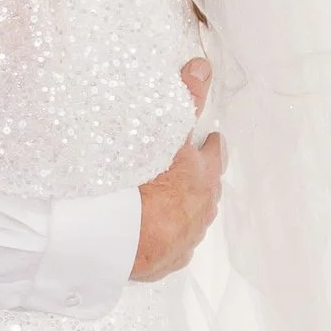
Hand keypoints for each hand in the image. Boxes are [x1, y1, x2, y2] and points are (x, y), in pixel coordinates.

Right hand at [133, 59, 222, 279]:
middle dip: (202, 179)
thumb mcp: (161, 133)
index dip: (210, 146)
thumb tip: (202, 68)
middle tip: (192, 170)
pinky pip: (173, 247)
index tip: (209, 139)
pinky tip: (156, 235)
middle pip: (208, 191)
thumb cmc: (138, 184)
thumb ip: (185, 100)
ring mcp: (186, 239)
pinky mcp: (167, 262)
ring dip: (185, 210)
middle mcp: (201, 211)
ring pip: (193, 221)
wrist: (116, 237)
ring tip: (170, 203)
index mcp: (202, 178)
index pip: (214, 156)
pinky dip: (167, 238)